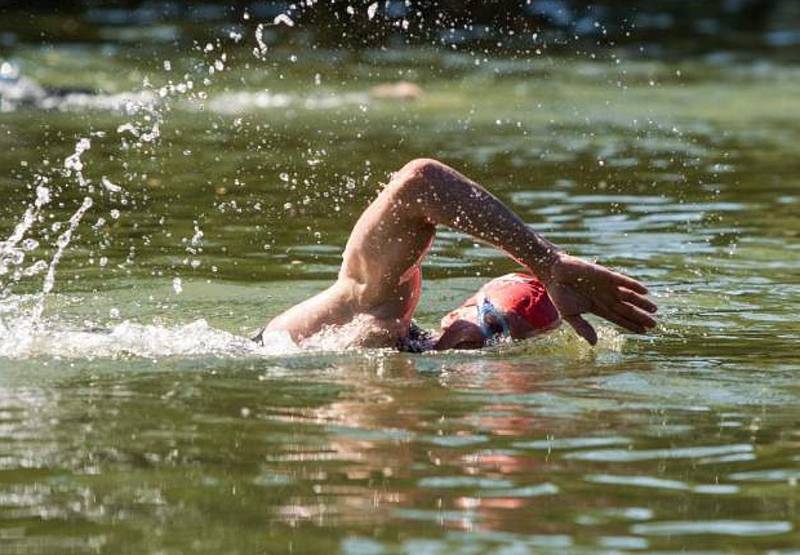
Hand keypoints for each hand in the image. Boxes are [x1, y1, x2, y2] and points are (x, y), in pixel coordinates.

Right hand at [542, 253, 656, 344]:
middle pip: (625, 308)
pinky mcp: (604, 274)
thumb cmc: (559, 293)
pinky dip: (633, 285)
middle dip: (640, 316)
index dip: (630, 324)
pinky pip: (622, 280)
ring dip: (640, 302)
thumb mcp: (569, 314)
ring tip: (654, 309)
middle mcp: (604, 296)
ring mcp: (605, 285)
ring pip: (627, 295)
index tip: (644, 331)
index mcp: (597, 307)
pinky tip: (644, 291)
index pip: (617, 318)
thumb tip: (594, 344)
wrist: (552, 273)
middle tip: (654, 324)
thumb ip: (582, 327)